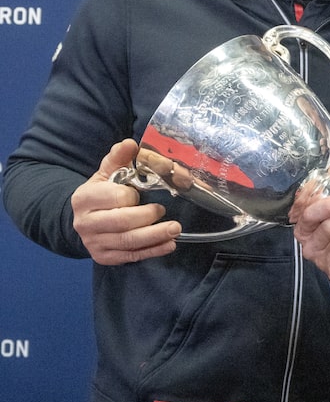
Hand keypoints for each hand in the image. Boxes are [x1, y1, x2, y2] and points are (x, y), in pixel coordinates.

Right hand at [71, 139, 181, 264]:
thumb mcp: (106, 173)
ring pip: (128, 241)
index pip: (115, 198)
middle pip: (122, 222)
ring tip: (175, 229)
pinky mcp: (103, 257)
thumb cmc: (101, 193)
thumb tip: (130, 143)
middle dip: (148, 217)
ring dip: (155, 236)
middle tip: (164, 211)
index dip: (132, 196)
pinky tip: (168, 244)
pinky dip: (152, 251)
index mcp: (84, 198)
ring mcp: (93, 242)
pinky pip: (130, 256)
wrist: (83, 219)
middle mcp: (85, 222)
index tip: (141, 194)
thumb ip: (118, 158)